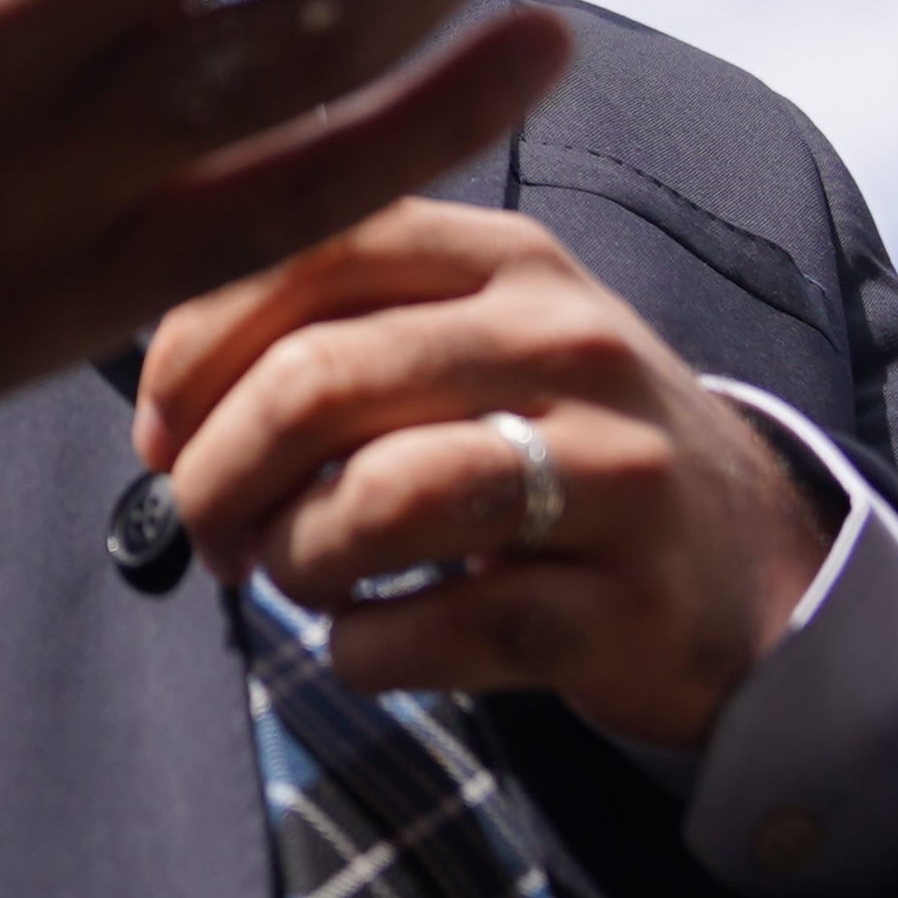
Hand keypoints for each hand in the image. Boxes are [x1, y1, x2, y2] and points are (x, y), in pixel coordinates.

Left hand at [136, 200, 827, 746]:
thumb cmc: (552, 441)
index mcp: (505, 258)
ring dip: (292, 558)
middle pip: (321, 381)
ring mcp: (612, 473)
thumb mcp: (473, 337)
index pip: (312, 248)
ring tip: (294, 577)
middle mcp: (565, 344)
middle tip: (206, 528)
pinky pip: (446, 629)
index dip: (195, 345)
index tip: (156, 428)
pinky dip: (364, 649)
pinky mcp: (628, 605)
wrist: (741, 561)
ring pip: (381, 500)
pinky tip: (364, 639)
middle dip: (217, 472)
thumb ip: (335, 323)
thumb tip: (156, 397)